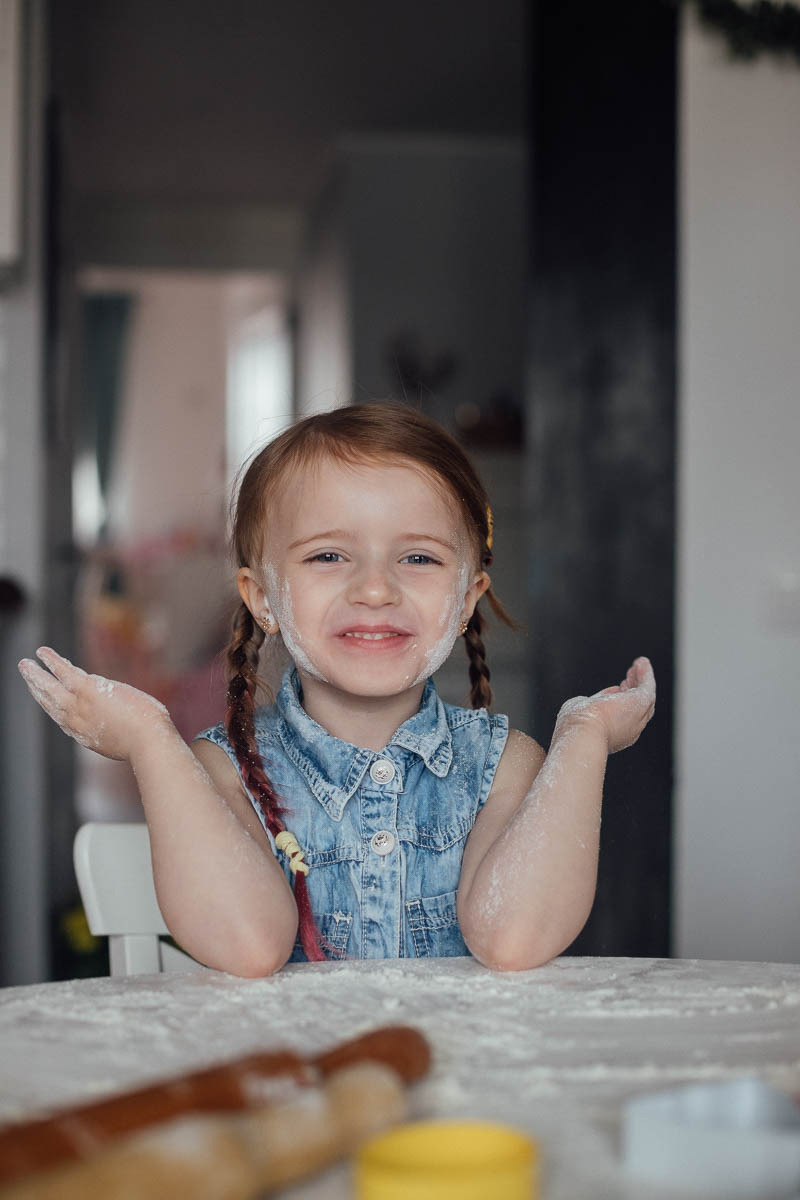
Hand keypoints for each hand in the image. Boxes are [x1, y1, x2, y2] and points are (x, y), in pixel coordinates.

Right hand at [18, 647, 171, 760]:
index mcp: (86, 735)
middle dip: (36, 689)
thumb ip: (119, 729)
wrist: (148, 742)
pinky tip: (42, 652)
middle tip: (26, 677)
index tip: (45, 698)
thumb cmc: (148, 742)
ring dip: (35, 675)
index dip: (52, 706)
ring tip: (24, 663)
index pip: (63, 718)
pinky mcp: (87, 690)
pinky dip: (51, 661)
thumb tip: (127, 720)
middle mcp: (76, 722)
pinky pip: (63, 672)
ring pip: (50, 688)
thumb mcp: (127, 739)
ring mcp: (79, 705)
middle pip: (50, 703)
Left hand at [554, 656, 655, 753]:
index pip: (619, 716)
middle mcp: (627, 730)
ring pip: (643, 696)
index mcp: (610, 736)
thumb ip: (586, 709)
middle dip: (632, 691)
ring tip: (638, 666)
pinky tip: (642, 662)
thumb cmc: (576, 727)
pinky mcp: (641, 703)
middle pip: (635, 708)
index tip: (616, 690)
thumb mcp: (579, 716)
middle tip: (629, 677)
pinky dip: (646, 674)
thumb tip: (586, 702)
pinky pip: (647, 686)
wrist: (583, 733)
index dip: (618, 701)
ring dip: (640, 680)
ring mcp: (636, 718)